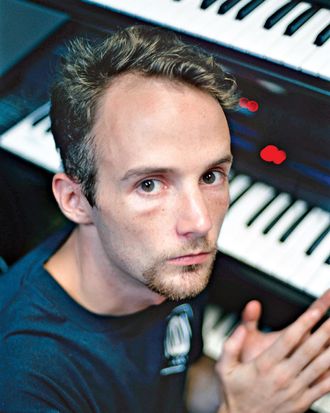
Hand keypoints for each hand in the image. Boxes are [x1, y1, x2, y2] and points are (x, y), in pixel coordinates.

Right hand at [215, 290, 329, 412]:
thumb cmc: (234, 393)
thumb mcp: (224, 367)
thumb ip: (232, 344)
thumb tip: (242, 327)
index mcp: (265, 364)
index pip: (289, 339)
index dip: (304, 323)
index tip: (317, 310)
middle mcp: (283, 376)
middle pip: (309, 349)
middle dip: (325, 330)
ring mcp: (295, 390)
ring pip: (320, 366)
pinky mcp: (303, 402)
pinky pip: (324, 386)